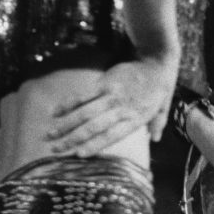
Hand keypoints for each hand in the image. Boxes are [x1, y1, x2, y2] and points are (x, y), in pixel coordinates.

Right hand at [48, 57, 178, 155]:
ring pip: (84, 113)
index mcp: (135, 119)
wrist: (156, 58)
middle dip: (72, 140)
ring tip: (49, 136)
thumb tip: (156, 139)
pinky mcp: (104, 82)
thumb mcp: (164, 106)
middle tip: (55, 150)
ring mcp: (112, 95)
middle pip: (93, 127)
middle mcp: (122, 109)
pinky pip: (83, 95)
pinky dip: (67, 104)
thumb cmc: (160, 84)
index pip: (112, 136)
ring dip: (65, 125)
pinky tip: (54, 113)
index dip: (94, 145)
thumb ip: (158, 122)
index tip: (78, 155)